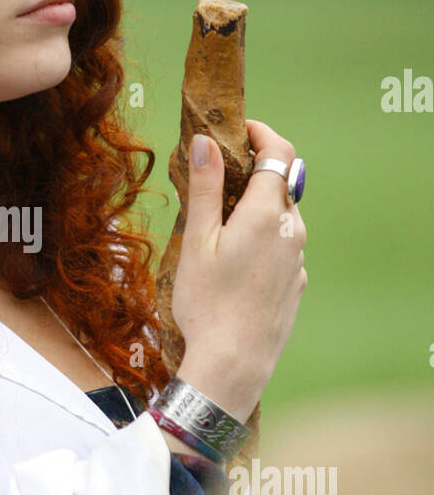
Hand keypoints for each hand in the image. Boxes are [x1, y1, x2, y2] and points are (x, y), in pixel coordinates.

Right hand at [170, 118, 306, 421]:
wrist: (233, 364)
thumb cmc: (207, 304)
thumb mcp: (197, 241)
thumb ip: (205, 187)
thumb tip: (206, 140)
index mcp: (266, 214)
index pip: (279, 151)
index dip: (260, 132)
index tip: (235, 130)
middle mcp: (291, 230)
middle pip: (280, 183)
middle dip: (251, 173)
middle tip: (214, 182)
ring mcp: (297, 258)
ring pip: (281, 217)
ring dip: (256, 209)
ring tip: (218, 230)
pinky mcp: (296, 282)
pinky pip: (282, 247)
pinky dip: (262, 240)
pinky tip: (234, 265)